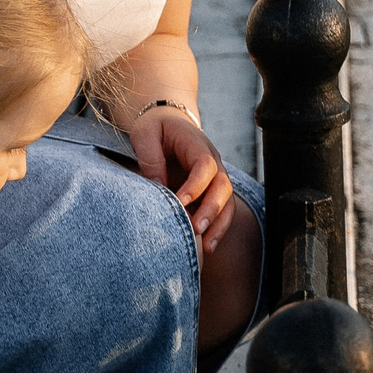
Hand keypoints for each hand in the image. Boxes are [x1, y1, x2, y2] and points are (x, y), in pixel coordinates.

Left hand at [128, 106, 236, 256]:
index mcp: (197, 144)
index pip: (204, 166)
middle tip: (197, 229)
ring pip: (227, 202)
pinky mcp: (211, 192)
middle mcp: (213, 161)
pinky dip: (217, 229)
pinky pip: (221, 211)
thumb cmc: (155, 128)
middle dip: (212, 210)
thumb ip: (150, 157)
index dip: (196, 185)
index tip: (180, 203)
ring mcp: (215, 177)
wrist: (168, 123)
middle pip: (223, 186)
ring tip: (207, 248)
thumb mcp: (145, 134)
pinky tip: (206, 248)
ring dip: (219, 225)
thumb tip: (158, 188)